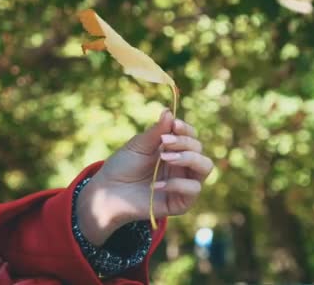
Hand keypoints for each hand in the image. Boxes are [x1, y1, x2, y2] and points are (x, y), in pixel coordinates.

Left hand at [76, 109, 212, 245]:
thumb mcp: (138, 145)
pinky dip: (177, 183)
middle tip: (164, 142)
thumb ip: (156, 131)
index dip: (186, 129)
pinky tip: (157, 184)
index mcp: (173, 150)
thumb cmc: (122, 167)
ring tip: (165, 158)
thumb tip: (169, 112)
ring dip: (188, 158)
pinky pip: (193, 189)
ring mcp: (183, 183)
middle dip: (184, 142)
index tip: (174, 124)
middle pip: (199, 149)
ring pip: (205, 167)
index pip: (191, 136)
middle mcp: (182, 166)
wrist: (108, 193)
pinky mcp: (181, 202)